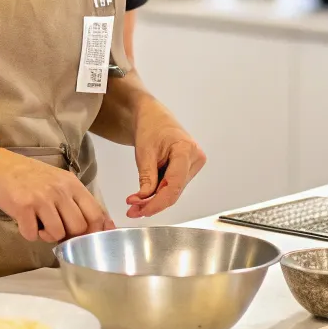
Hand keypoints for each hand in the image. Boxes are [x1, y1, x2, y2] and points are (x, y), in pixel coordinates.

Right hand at [0, 149, 114, 242]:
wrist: (0, 166)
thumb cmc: (32, 176)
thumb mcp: (60, 181)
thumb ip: (76, 200)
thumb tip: (99, 225)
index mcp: (72, 184)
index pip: (96, 213)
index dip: (95, 231)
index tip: (87, 239)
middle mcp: (60, 191)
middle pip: (79, 228)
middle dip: (68, 235)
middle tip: (56, 228)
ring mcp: (42, 199)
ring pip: (57, 234)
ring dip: (47, 236)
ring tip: (39, 224)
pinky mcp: (24, 207)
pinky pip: (33, 235)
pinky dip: (29, 233)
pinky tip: (25, 222)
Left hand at [126, 100, 205, 218]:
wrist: (154, 117)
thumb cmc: (151, 126)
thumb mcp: (144, 151)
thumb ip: (146, 177)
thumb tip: (144, 200)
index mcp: (186, 150)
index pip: (174, 185)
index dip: (157, 203)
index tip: (141, 211)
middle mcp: (195, 159)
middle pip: (174, 191)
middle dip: (152, 204)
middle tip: (132, 210)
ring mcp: (194, 164)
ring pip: (174, 191)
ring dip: (154, 200)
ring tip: (134, 204)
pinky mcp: (188, 169)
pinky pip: (173, 186)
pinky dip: (158, 193)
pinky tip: (144, 197)